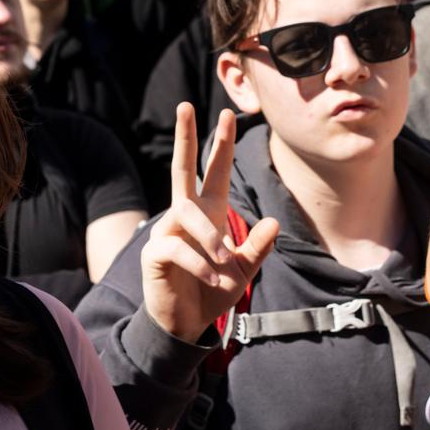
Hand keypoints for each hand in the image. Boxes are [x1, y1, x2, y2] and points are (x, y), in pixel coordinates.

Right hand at [140, 105, 277, 342]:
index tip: (228, 114)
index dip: (221, 144)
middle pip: (182, 167)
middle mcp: (186, 215)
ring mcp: (167, 230)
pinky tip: (213, 279)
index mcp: (209, 213)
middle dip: (185, 136)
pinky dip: (201, 264)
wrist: (186, 324)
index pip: (215, 171)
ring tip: (226, 263)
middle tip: (186, 105)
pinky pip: (178, 247)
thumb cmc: (213, 292)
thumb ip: (257, 248)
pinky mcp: (155, 252)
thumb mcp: (244, 271)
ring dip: (211, 239)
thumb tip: (273, 221)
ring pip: (187, 214)